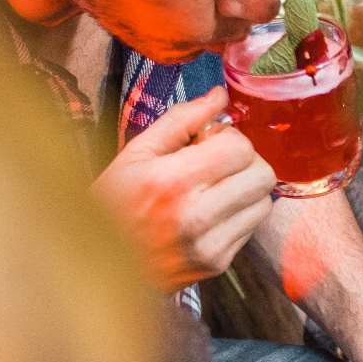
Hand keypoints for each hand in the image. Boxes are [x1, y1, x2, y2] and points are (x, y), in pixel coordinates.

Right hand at [91, 86, 276, 291]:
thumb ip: (181, 120)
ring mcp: (210, 244)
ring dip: (246, 189)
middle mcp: (195, 214)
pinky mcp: (218, 264)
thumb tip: (220, 95)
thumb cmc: (113, 203)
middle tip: (219, 164)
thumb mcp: (135, 154)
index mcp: (171, 180)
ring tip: (214, 189)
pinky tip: (210, 213)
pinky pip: (252, 227)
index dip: (229, 139)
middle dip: (246, 162)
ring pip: (264, 202)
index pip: (240, 148)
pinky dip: (238, 214)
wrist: (98, 266)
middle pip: (262, 175)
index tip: (209, 143)